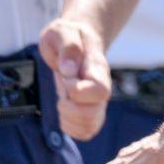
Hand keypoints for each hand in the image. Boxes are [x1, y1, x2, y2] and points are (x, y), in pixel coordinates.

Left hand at [38, 17, 111, 140]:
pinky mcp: (90, 112)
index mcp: (97, 69)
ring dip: (68, 118)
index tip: (65, 77)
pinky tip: (64, 111)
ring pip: (90, 127)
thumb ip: (68, 46)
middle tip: (62, 92)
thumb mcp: (62, 31)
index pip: (99, 91)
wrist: (77, 39)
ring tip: (63, 101)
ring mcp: (97, 102)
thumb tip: (68, 70)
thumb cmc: (69, 35)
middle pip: (93, 115)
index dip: (77, 91)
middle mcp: (100, 88)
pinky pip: (85, 132)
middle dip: (69, 108)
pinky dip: (70, 128)